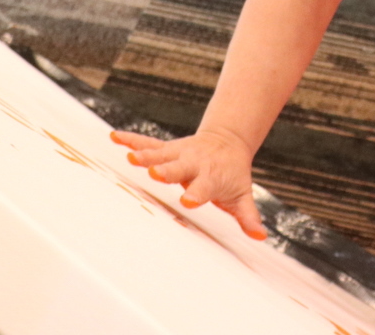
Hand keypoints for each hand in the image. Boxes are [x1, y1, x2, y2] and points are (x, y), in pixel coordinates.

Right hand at [112, 127, 267, 239]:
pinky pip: (148, 143)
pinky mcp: (168, 148)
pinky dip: (132, 140)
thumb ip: (248, 216)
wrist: (227, 142)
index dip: (196, 193)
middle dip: (167, 171)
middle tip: (155, 173)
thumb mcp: (241, 195)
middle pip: (178, 167)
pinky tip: (115, 138)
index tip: (187, 200)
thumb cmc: (232, 175)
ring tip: (130, 157)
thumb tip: (260, 236)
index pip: (203, 187)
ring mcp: (179, 153)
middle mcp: (193, 163)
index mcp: (210, 177)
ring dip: (146, 155)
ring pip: (161, 153)